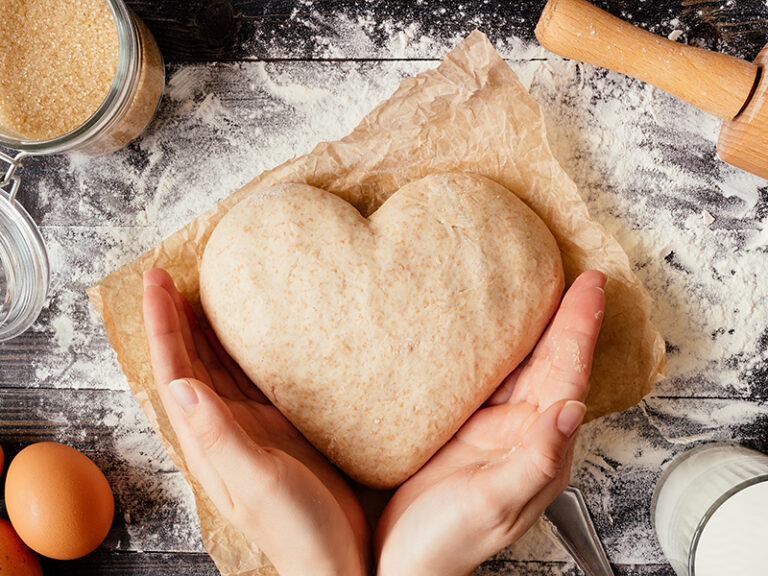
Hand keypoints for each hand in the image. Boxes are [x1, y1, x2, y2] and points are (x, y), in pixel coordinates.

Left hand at [142, 269, 368, 575]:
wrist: (336, 556)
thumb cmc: (297, 529)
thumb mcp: (256, 482)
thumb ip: (219, 436)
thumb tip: (180, 386)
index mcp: (208, 441)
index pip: (175, 372)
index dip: (163, 327)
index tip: (156, 284)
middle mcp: (221, 429)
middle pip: (189, 363)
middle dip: (175, 319)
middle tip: (168, 275)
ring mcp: (250, 427)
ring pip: (218, 366)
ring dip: (204, 329)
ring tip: (199, 291)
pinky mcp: (278, 427)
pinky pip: (251, 378)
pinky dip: (240, 350)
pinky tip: (246, 332)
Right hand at [374, 270, 605, 575]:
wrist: (405, 560)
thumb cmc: (448, 543)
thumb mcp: (494, 505)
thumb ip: (535, 462)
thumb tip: (570, 413)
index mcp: (541, 449)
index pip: (569, 378)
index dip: (580, 331)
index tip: (592, 290)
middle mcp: (524, 433)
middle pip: (552, 363)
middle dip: (569, 319)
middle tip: (582, 278)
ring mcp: (494, 427)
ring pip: (524, 366)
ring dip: (539, 328)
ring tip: (545, 288)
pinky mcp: (464, 424)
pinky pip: (488, 377)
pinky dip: (497, 348)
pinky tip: (492, 328)